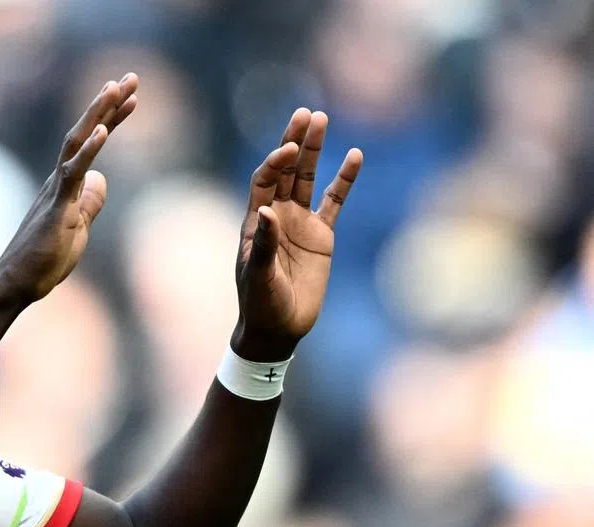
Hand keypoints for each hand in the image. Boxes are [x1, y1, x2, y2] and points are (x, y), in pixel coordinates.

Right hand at [0, 74, 138, 302]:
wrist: (17, 283)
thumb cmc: (44, 259)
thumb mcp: (78, 228)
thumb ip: (90, 203)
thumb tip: (102, 179)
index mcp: (65, 185)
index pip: (91, 144)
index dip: (111, 119)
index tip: (130, 98)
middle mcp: (58, 180)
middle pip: (85, 132)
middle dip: (108, 105)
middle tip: (131, 78)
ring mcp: (55, 191)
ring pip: (76, 143)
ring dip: (98, 115)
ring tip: (116, 89)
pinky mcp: (55, 207)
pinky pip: (72, 172)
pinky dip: (89, 150)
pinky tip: (103, 130)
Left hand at [233, 108, 362, 360]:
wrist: (280, 328)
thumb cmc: (262, 304)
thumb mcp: (260, 277)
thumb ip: (265, 245)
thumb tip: (266, 211)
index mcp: (256, 222)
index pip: (265, 180)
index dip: (276, 162)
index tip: (289, 149)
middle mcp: (277, 215)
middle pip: (286, 170)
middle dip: (294, 141)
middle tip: (305, 114)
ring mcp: (300, 222)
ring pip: (308, 178)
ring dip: (314, 150)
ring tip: (321, 118)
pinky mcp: (321, 235)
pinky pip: (335, 201)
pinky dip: (344, 180)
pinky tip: (355, 156)